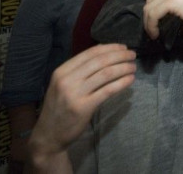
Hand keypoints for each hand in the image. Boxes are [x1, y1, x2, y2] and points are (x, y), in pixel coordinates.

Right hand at [29, 44, 135, 160]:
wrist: (49, 134)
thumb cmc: (60, 106)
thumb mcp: (63, 84)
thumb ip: (79, 69)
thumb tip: (104, 50)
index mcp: (62, 71)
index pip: (90, 53)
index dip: (110, 48)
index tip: (123, 47)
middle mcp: (67, 80)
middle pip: (100, 61)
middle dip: (120, 55)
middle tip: (133, 55)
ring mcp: (75, 94)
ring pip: (106, 74)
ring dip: (123, 68)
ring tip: (133, 67)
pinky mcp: (84, 107)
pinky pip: (107, 90)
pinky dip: (122, 83)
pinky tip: (130, 80)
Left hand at [144, 0, 182, 38]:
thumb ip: (178, 1)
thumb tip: (163, 14)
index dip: (153, 11)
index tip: (156, 23)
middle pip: (150, 1)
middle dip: (149, 18)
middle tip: (153, 31)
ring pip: (149, 8)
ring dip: (148, 23)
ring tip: (154, 34)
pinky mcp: (173, 1)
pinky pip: (153, 14)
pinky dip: (151, 26)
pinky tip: (156, 34)